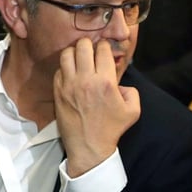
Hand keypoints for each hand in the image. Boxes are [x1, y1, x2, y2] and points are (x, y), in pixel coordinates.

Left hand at [54, 37, 140, 176]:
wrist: (89, 146)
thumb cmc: (111, 129)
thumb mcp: (133, 111)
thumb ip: (132, 91)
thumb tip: (120, 82)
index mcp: (106, 82)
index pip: (103, 49)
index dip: (105, 47)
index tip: (105, 51)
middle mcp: (86, 80)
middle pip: (83, 46)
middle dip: (89, 45)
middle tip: (91, 52)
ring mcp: (69, 85)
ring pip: (67, 54)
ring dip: (74, 53)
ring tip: (79, 59)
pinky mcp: (58, 91)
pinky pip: (59, 70)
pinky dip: (65, 68)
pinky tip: (71, 74)